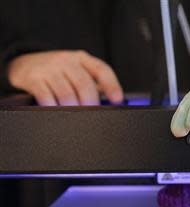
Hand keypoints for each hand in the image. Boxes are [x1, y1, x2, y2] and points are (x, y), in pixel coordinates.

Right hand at [7, 50, 123, 105]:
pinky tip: (57, 111)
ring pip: (66, 93)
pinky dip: (53, 107)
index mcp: (82, 59)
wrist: (23, 64)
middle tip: (92, 115)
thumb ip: (91, 85)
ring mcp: (49, 68)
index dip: (112, 85)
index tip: (117, 100)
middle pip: (84, 83)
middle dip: (91, 103)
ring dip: (73, 108)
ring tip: (76, 117)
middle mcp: (66, 60)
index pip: (102, 69)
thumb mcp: (75, 72)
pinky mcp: (33, 78)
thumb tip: (107, 106)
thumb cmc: (57, 72)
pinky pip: (46, 96)